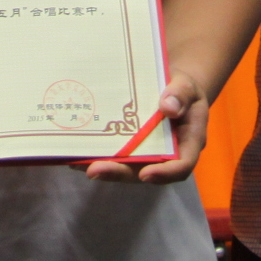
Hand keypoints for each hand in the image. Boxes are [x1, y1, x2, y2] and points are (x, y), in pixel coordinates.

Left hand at [79, 71, 206, 185]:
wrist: (170, 86)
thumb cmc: (183, 88)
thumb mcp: (187, 85)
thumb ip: (180, 94)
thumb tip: (168, 107)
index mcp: (186, 144)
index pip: (181, 166)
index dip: (164, 174)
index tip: (146, 175)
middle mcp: (164, 156)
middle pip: (144, 172)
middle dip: (119, 172)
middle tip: (95, 170)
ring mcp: (144, 154)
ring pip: (124, 167)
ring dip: (102, 167)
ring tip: (76, 162)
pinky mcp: (128, 147)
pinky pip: (112, 155)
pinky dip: (94, 155)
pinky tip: (73, 153)